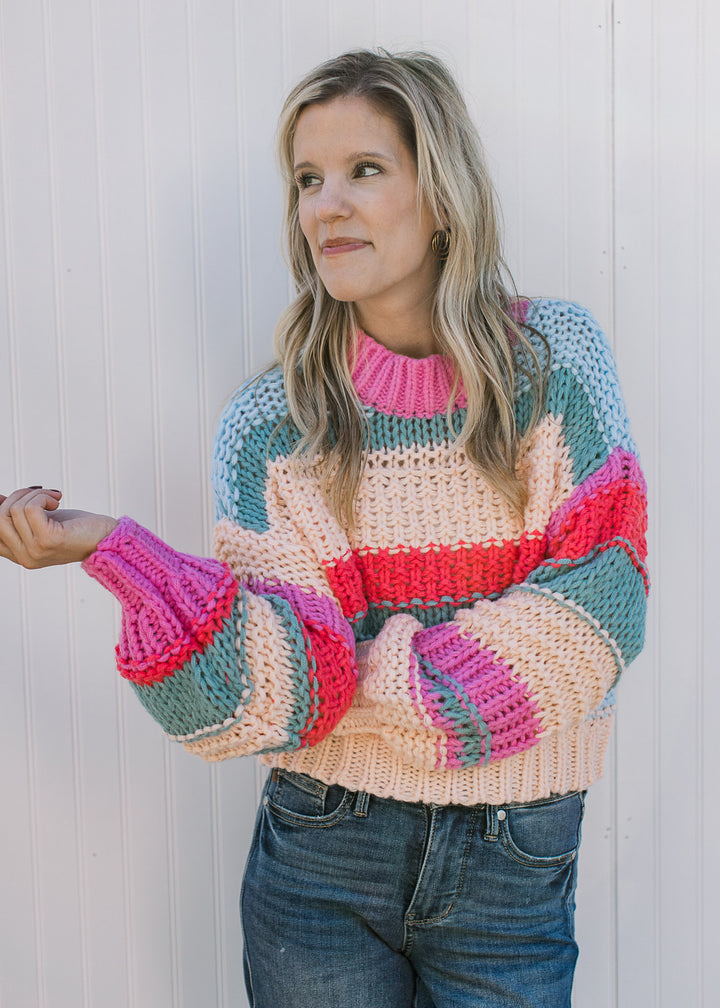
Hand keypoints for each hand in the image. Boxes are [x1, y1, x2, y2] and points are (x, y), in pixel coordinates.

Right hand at [0, 487, 118, 568]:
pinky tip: (57, 500)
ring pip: (14, 510)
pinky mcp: (48, 540)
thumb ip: (19, 516)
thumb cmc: (76, 528)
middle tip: (39, 493)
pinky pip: (30, 508)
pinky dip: (43, 496)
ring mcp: (35, 551)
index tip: (10, 497)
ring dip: (34, 494)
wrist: (106, 538)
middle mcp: (24, 558)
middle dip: (17, 496)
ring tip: (52, 497)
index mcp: (19, 555)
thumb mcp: (41, 522)